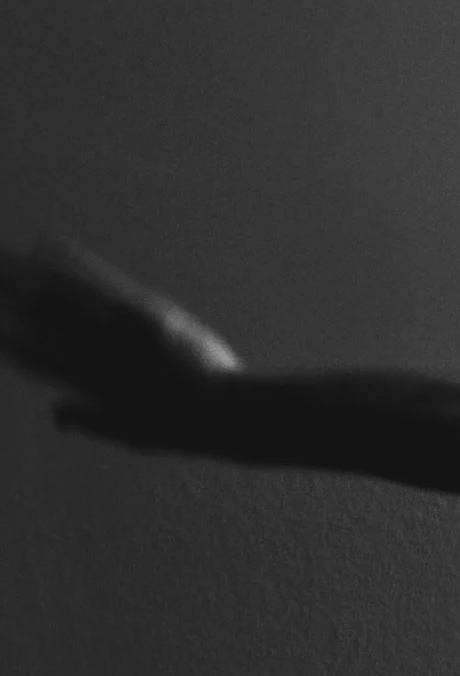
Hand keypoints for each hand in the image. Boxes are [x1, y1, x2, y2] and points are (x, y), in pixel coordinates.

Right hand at [0, 236, 241, 438]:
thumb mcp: (130, 433)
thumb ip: (89, 421)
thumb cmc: (183, 426)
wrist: (223, 411)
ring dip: (24, 272)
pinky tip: (46, 241)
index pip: (37, 360)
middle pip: (40, 319)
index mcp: (88, 383)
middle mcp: (95, 352)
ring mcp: (117, 328)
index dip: (12, 345)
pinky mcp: (142, 309)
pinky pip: (99, 278)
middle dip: (8, 297)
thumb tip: (54, 413)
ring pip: (60, 294)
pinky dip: (71, 259)